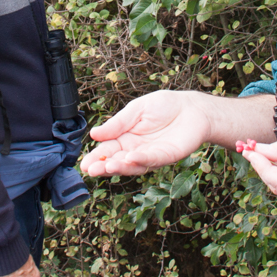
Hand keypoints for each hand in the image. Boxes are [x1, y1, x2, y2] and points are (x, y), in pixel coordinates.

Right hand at [80, 90, 215, 175]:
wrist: (191, 107)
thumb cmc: (165, 106)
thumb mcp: (136, 109)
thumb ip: (117, 123)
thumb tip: (94, 133)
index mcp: (126, 138)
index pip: (108, 149)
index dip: (96, 157)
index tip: (84, 164)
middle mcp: (136, 150)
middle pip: (117, 161)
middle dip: (104, 166)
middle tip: (91, 170)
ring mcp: (151, 155)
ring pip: (133, 165)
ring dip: (120, 167)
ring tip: (107, 166)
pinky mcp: (167, 155)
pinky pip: (152, 159)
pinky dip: (141, 159)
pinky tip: (130, 157)